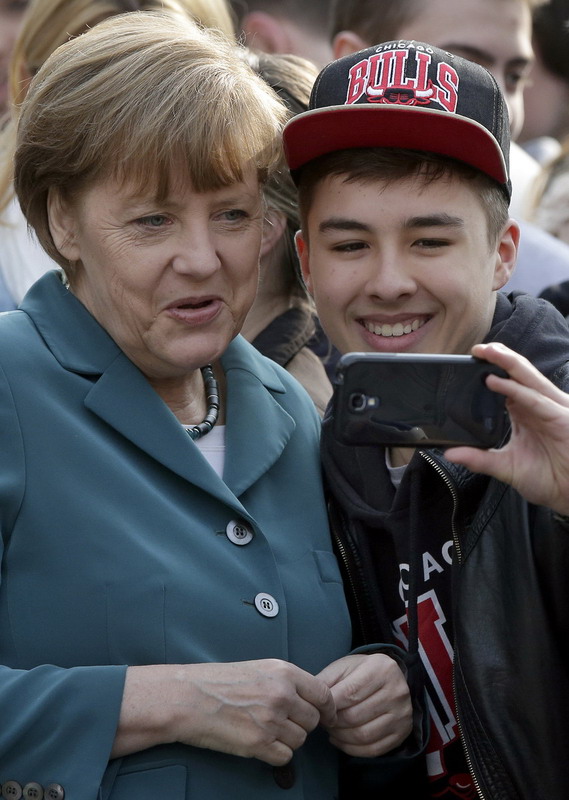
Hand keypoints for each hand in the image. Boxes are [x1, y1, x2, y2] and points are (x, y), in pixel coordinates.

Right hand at [114, 659, 335, 765]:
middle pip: (313, 720)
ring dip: (286, 740)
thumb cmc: (218, 681)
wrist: (188, 697)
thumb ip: (285, 681)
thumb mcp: (258, 668)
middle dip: (300, 724)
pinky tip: (259, 743)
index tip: (327, 716)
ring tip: (264, 729)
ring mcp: (271, 719)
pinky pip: (285, 757)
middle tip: (281, 723)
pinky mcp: (259, 743)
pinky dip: (275, 754)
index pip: (323, 694)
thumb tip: (308, 698)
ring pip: (300, 740)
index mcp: (284, 672)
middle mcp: (282, 694)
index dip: (328, 709)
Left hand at [317, 653, 412, 757]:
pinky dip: (351, 749)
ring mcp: (402, 714)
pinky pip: (373, 749)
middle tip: (323, 721)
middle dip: (333, 722)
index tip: (318, 709)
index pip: (349, 693)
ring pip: (363, 735)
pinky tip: (341, 740)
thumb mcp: (345, 666)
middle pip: (355, 716)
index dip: (330, 705)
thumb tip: (310, 700)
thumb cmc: (363, 672)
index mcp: (381, 669)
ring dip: (340, 737)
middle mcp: (396, 691)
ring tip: (331, 729)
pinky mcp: (402, 733)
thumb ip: (327, 680)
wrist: (393, 679)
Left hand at [445, 342, 568, 514]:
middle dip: (498, 358)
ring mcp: (549, 409)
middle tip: (475, 349)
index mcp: (525, 413)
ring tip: (487, 352)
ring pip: (527, 378)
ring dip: (506, 363)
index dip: (490, 372)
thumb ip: (478, 459)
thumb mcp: (505, 467)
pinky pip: (534, 399)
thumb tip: (450, 454)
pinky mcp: (558, 417)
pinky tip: (495, 382)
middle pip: (517, 375)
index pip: (507, 385)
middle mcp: (537, 407)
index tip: (469, 364)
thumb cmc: (547, 478)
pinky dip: (514, 389)